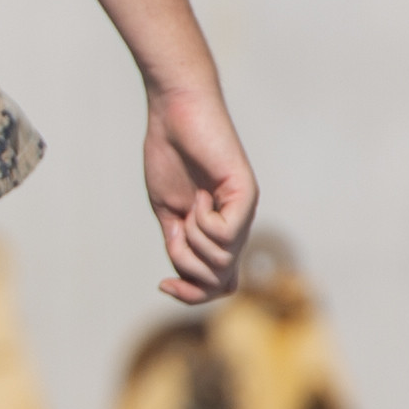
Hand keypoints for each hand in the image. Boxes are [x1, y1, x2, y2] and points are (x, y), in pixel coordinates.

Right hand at [144, 83, 257, 305]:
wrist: (174, 114)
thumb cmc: (170, 155)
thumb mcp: (169, 214)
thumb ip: (180, 246)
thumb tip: (188, 280)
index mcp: (220, 231)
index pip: (220, 285)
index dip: (193, 295)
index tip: (163, 283)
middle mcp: (239, 224)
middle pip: (221, 281)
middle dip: (190, 267)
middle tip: (178, 230)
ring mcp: (245, 210)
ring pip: (221, 260)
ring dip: (194, 239)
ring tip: (190, 204)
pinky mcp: (246, 194)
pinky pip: (226, 235)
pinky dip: (204, 223)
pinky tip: (200, 196)